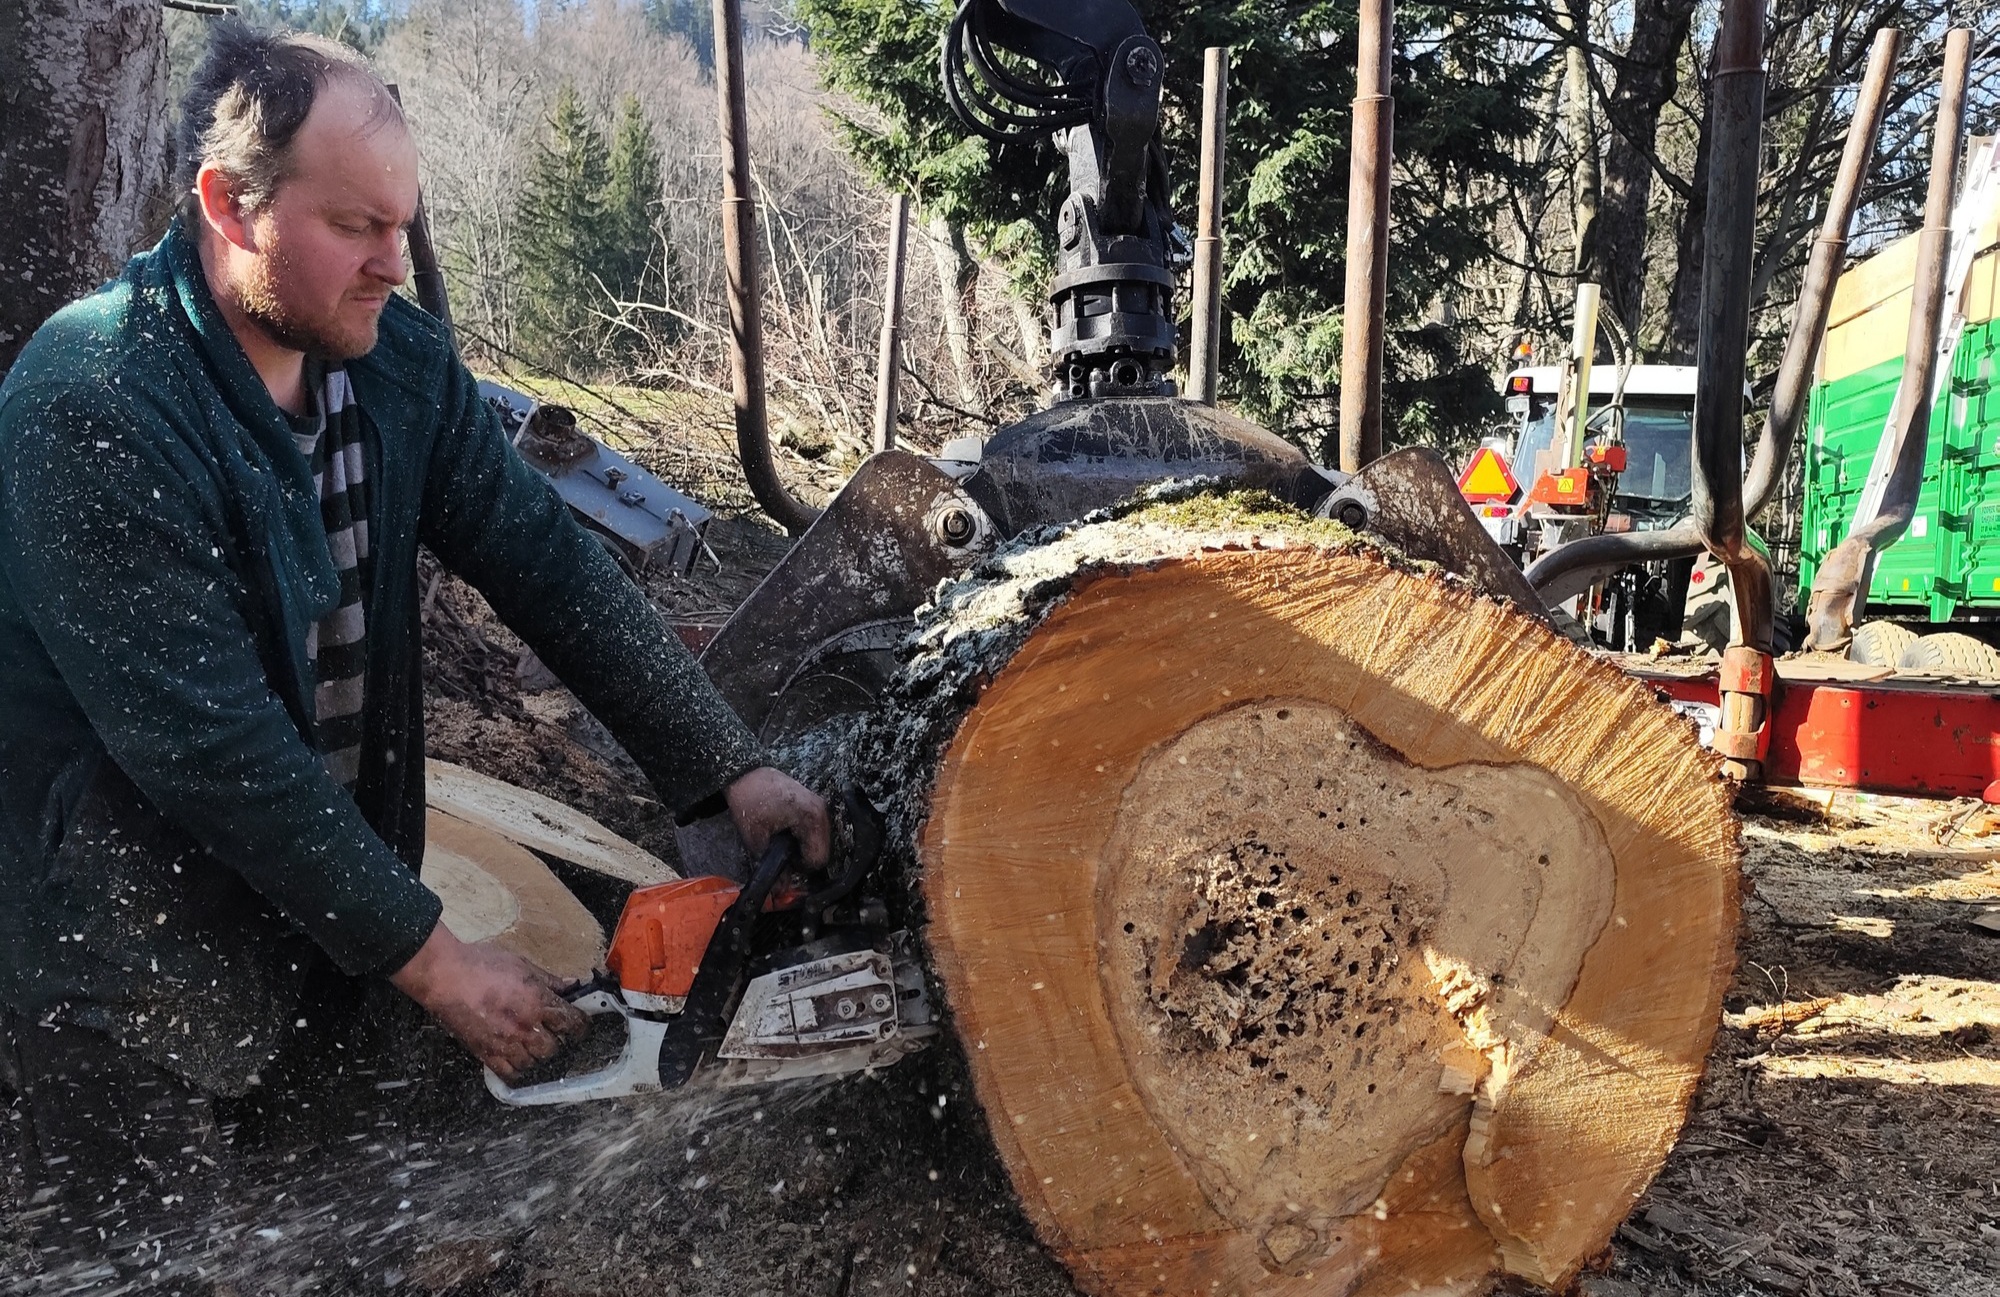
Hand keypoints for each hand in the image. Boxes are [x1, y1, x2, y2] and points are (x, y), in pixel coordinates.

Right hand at [389, 923, 587, 1081]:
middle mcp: (525, 1027)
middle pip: (553, 1048)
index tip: (581, 1026)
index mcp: (537, 1001)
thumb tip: (572, 984)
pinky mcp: (485, 1053)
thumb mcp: (521, 964)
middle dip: (557, 1041)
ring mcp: (504, 1043)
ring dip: (537, 1056)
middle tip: (553, 1033)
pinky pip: (508, 1074)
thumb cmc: (480, 964)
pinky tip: (517, 1060)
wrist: (444, 976)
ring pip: (533, 1063)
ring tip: (534, 1045)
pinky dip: (517, 1070)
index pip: (571, 1022)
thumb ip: (548, 979)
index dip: (581, 1026)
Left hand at [725, 766, 830, 868]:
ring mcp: (820, 805)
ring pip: (820, 842)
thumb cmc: (749, 801)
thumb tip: (778, 891)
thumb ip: (769, 865)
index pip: (818, 859)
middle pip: (822, 851)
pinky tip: (786, 831)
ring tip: (781, 840)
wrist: (745, 773)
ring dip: (803, 847)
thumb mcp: (755, 838)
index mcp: (811, 817)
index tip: (783, 864)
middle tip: (780, 853)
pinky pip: (816, 830)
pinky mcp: (814, 804)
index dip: (800, 868)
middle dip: (802, 858)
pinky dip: (804, 836)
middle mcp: (821, 811)